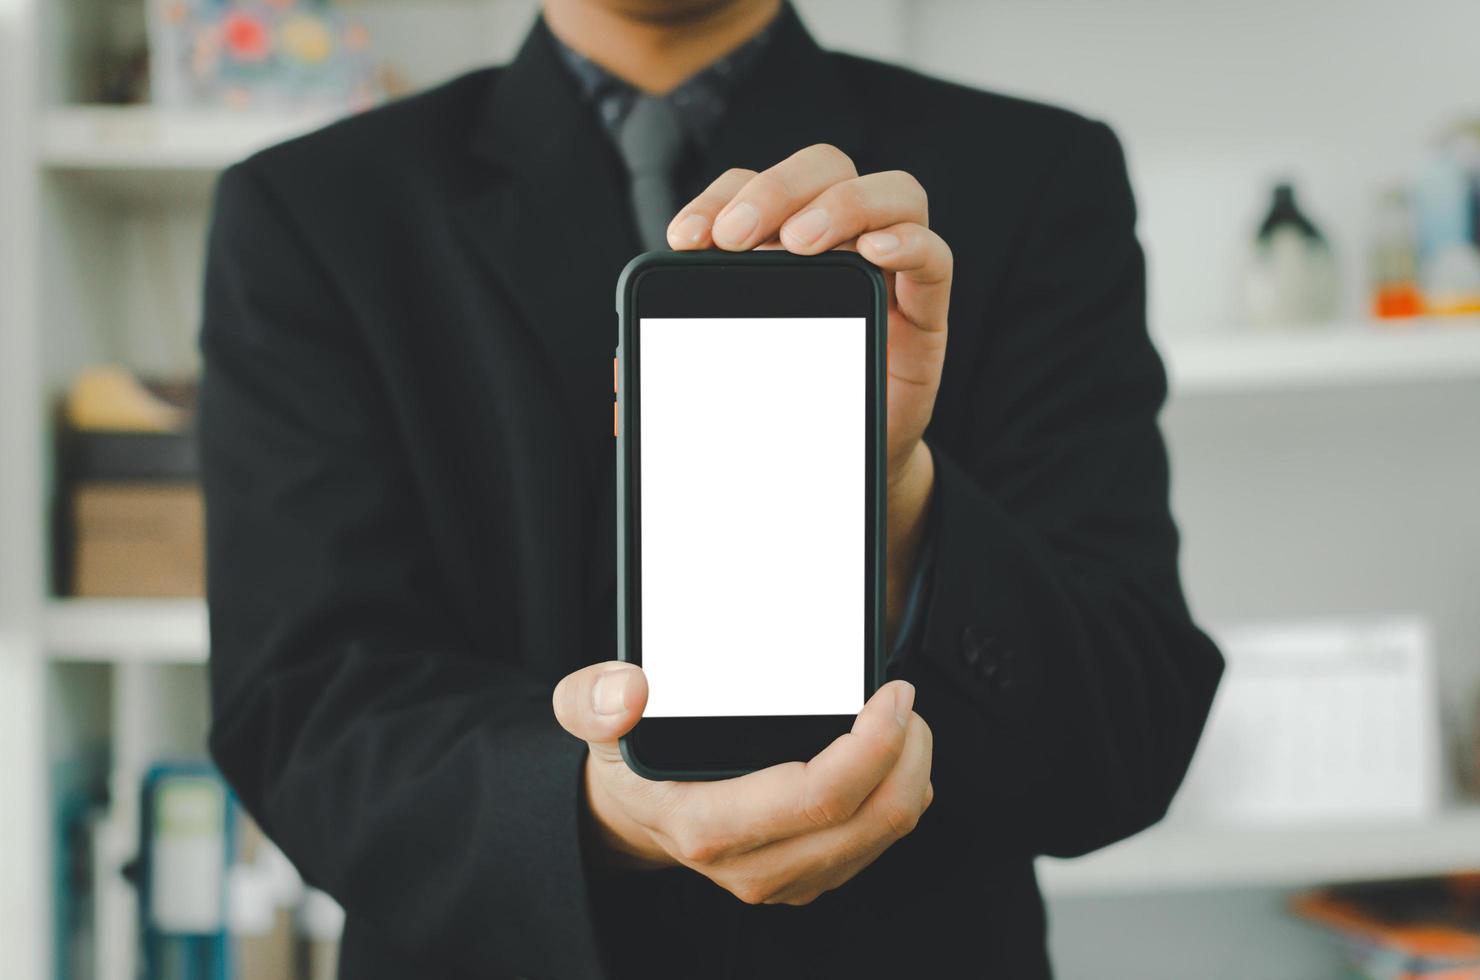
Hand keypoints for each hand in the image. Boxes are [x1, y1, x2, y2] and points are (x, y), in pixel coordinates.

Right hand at [553, 662, 933, 905]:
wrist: (634, 817)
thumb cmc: (630, 764)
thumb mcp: (590, 716)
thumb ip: (592, 698)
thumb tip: (628, 692)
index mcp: (708, 825)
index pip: (820, 798)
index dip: (872, 745)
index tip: (889, 696)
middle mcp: (754, 865)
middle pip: (872, 818)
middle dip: (908, 751)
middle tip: (904, 699)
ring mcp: (787, 878)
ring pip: (885, 833)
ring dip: (911, 771)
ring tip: (902, 720)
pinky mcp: (810, 876)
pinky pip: (880, 841)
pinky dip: (897, 792)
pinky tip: (885, 754)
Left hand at [666, 146, 949, 634]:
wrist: (832, 473)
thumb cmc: (773, 412)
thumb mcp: (720, 382)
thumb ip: (679, 364)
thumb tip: (623, 374)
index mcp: (780, 244)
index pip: (751, 188)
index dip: (716, 197)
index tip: (682, 239)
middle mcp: (841, 240)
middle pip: (824, 166)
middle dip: (774, 189)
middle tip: (734, 238)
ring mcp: (889, 270)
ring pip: (892, 190)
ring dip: (841, 203)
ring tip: (799, 243)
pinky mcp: (926, 311)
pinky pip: (935, 256)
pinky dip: (908, 241)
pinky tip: (875, 251)